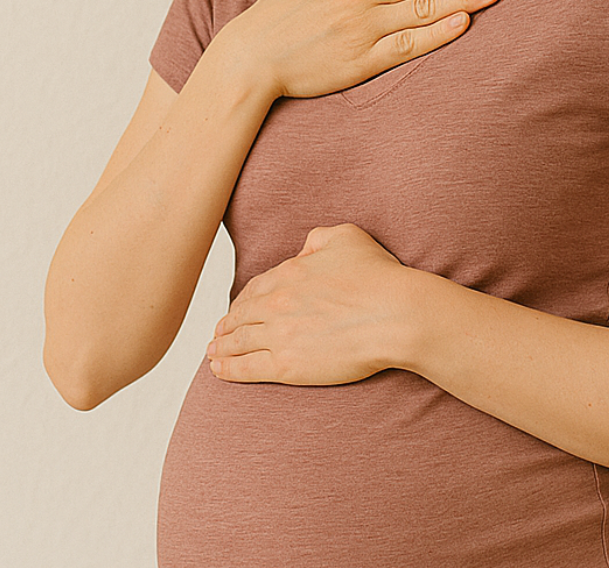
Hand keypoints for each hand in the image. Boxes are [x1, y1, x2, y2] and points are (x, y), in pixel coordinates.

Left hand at [204, 223, 415, 386]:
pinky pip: (246, 367)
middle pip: (242, 315)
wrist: (395, 315)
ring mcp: (279, 334)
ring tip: (213, 354)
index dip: (244, 300)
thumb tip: (304, 248)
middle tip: (218, 334)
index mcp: (290, 273)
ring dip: (222, 347)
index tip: (238, 308)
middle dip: (227, 325)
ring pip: (239, 341)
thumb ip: (319, 238)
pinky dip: (227, 369)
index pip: (256, 288)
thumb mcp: (347, 238)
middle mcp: (278, 302)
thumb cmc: (380, 277)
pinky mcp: (286, 365)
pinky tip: (218, 370)